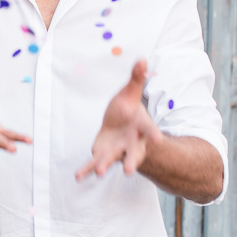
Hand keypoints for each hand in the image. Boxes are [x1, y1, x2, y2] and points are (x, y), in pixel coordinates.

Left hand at [75, 60, 162, 180]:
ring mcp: (117, 151)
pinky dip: (86, 170)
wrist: (120, 126)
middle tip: (129, 171)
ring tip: (99, 172)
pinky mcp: (103, 154)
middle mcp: (131, 142)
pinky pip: (93, 163)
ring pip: (112, 160)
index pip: (148, 129)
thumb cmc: (128, 109)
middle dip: (131, 162)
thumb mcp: (131, 93)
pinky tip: (78, 178)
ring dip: (104, 165)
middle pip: (133, 153)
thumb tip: (142, 59)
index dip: (153, 134)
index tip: (158, 141)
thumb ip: (136, 79)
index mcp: (141, 126)